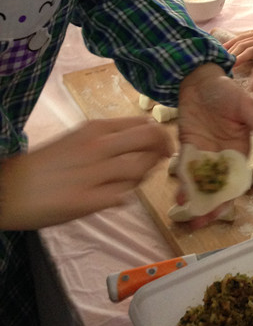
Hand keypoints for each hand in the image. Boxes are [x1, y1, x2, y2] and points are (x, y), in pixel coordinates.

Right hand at [0, 117, 170, 229]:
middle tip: (164, 158)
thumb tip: (138, 146)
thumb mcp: (76, 140)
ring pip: (141, 169)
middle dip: (163, 148)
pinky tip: (116, 197)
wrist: (10, 189)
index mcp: (95, 129)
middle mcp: (98, 147)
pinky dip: (126, 196)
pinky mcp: (88, 201)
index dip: (158, 134)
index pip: (142, 124)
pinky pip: (123, 196)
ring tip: (136, 180)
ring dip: (146, 175)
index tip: (161, 143)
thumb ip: (107, 140)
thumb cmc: (45, 164)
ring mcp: (95, 174)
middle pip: (149, 140)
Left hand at [175, 63, 252, 226]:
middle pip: (217, 187)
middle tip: (199, 222)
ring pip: (200, 182)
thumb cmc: (226, 90)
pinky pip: (185, 169)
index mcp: (240, 149)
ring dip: (194, 198)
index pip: (236, 180)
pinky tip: (178, 196)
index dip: (229, 198)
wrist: (199, 78)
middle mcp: (222, 155)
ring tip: (185, 214)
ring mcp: (204, 152)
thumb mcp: (246, 108)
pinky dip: (183, 183)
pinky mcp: (188, 147)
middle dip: (209, 206)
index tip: (221, 212)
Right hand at [224, 10, 252, 66]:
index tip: (232, 65)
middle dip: (231, 54)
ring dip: (230, 47)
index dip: (240, 58)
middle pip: (242, 46)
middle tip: (222, 63)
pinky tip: (226, 45)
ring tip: (220, 54)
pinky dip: (233, 40)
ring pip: (241, 40)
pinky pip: (243, 35)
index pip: (250, 52)